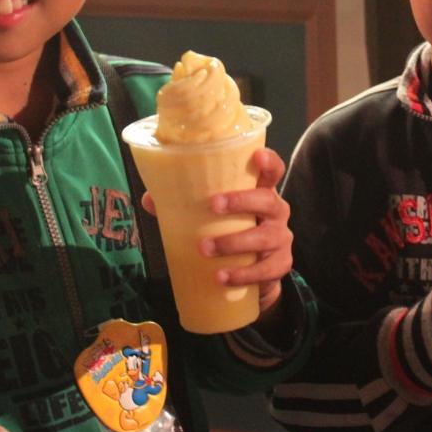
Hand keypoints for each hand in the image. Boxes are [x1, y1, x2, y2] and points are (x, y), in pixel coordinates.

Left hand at [142, 148, 293, 315]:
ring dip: (233, 242)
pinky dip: (242, 274)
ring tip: (205, 248)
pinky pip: (265, 270)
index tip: (257, 156)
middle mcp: (276, 213)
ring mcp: (281, 239)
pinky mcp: (280, 265)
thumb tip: (150, 199)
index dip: (269, 162)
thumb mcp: (215, 217)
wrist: (256, 276)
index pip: (273, 172)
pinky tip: (221, 276)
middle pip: (268, 201)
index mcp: (261, 193)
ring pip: (264, 237)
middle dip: (241, 201)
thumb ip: (185, 206)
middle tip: (213, 205)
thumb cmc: (233, 233)